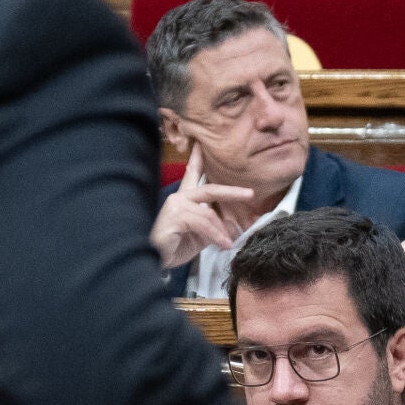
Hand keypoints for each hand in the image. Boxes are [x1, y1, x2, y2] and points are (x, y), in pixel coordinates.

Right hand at [150, 144, 254, 268]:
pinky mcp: (175, 215)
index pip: (192, 173)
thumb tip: (233, 227)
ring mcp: (176, 204)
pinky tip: (222, 245)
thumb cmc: (173, 247)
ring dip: (221, 230)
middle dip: (231, 191)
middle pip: (210, 189)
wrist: (153, 260)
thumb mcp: (199, 236)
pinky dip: (215, 235)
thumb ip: (213, 227)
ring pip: (208, 212)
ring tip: (229, 244)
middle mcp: (179, 197)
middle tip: (250, 193)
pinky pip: (203, 222)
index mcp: (185, 199)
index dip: (198, 158)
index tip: (203, 144)